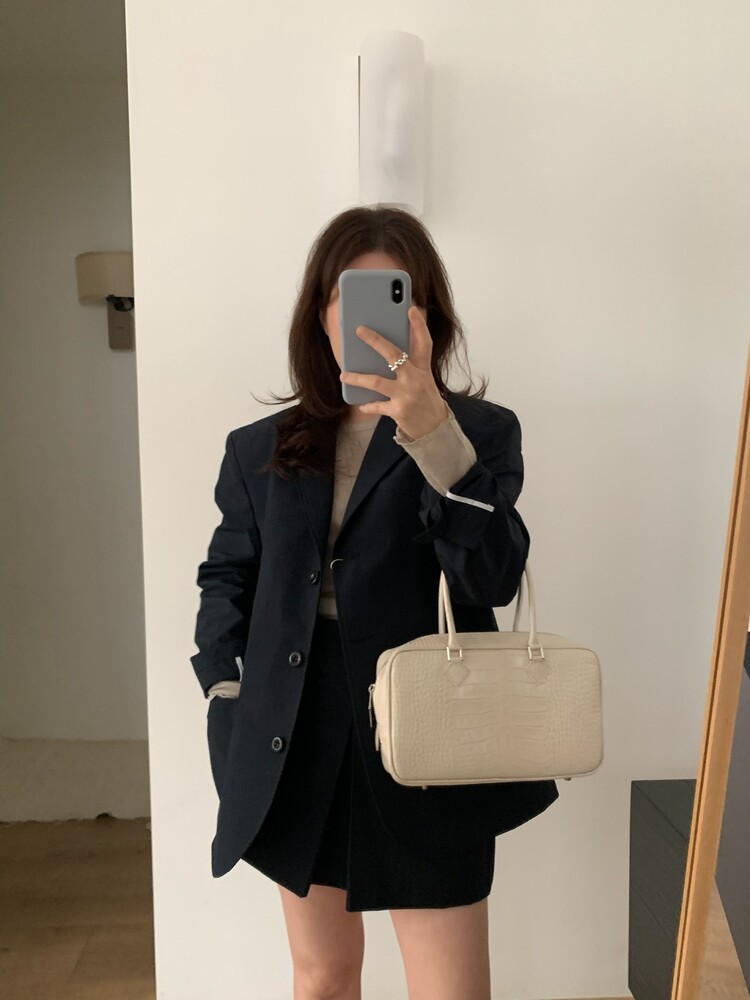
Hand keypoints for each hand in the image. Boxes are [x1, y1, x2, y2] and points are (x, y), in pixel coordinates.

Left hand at [338, 305, 448, 438]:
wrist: (434, 429)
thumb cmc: (425, 400)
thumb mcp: (424, 379)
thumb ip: (411, 365)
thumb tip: (388, 353)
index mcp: (423, 368)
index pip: (424, 342)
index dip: (419, 325)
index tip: (411, 309)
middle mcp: (415, 379)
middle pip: (394, 354)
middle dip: (375, 340)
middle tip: (359, 330)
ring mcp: (406, 395)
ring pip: (376, 381)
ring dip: (357, 378)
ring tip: (344, 375)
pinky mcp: (398, 410)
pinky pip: (377, 405)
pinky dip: (367, 405)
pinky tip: (361, 404)